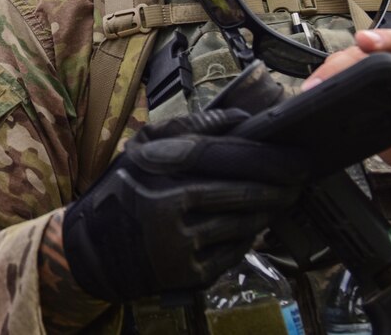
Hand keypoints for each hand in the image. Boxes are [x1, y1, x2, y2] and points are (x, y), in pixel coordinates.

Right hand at [62, 109, 305, 301]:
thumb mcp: (142, 148)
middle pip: (237, 192)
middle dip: (276, 185)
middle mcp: (166, 205)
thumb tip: (239, 118)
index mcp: (156, 168)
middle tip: (300, 177)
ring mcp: (178, 243)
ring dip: (266, 212)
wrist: (90, 250)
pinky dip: (247, 238)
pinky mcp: (186, 273)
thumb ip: (188, 128)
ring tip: (282, 199)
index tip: (291, 154)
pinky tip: (254, 226)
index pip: (221, 156)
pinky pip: (232, 252)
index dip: (262, 156)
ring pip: (239, 224)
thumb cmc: (123, 190)